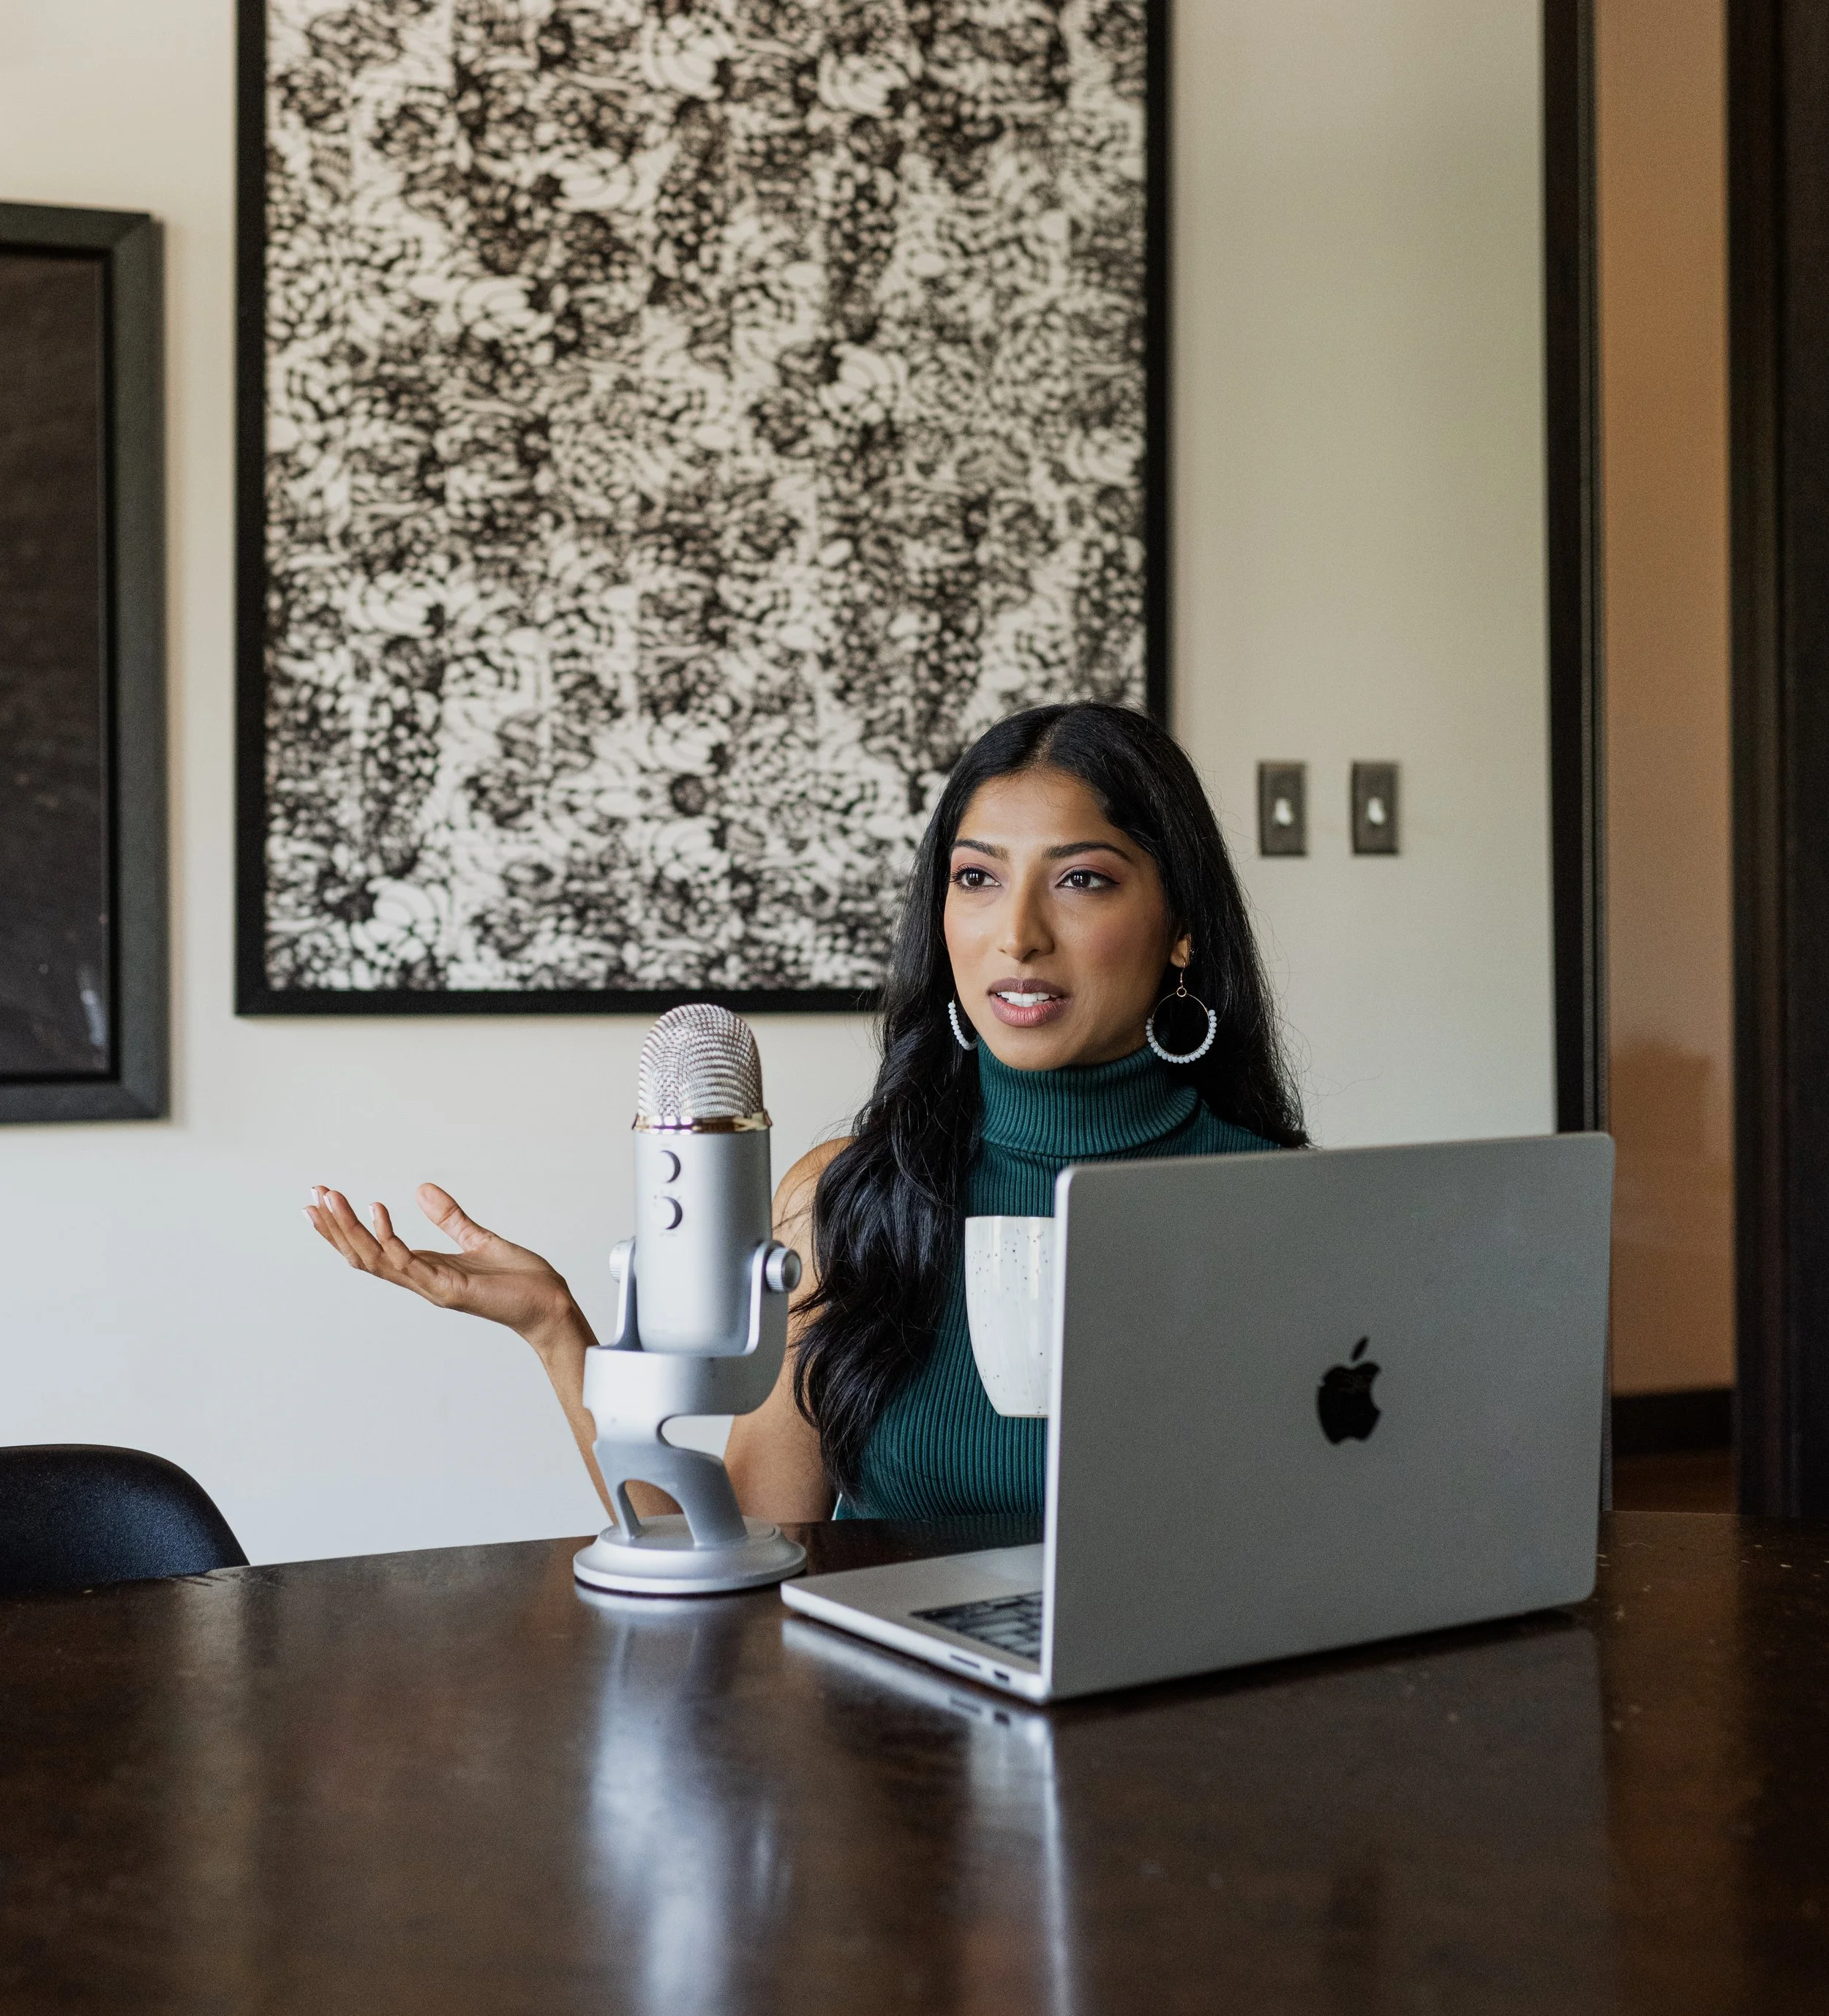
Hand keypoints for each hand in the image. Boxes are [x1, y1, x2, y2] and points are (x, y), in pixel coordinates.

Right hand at [305, 1183, 589, 1350]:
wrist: (549, 1306)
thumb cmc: (519, 1280)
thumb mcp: (479, 1239)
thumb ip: (450, 1217)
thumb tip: (421, 1189)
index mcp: (425, 1268)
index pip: (372, 1249)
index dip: (345, 1228)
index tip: (324, 1199)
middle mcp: (421, 1280)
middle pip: (363, 1256)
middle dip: (335, 1227)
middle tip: (314, 1195)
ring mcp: (432, 1287)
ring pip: (377, 1260)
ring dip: (351, 1230)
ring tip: (332, 1198)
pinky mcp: (450, 1290)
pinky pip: (410, 1265)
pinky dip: (390, 1239)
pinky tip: (378, 1213)